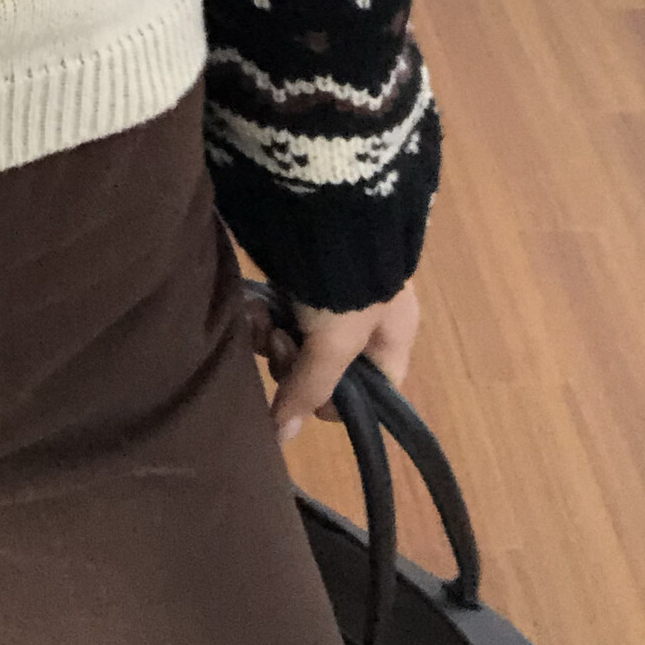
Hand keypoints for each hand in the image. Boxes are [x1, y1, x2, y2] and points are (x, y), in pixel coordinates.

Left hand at [248, 278, 419, 447]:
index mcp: (392, 336)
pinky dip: (262, 313)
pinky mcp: (297, 276)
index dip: (333, 400)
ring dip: (271, 337)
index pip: (370, 394)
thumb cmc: (344, 284)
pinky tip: (252, 305)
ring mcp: (328, 297)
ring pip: (293, 341)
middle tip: (279, 341)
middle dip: (293, 361)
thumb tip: (280, 438)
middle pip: (322, 369)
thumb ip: (309, 390)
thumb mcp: (334, 342)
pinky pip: (277, 312)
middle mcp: (363, 318)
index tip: (305, 388)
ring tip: (261, 319)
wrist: (321, 206)